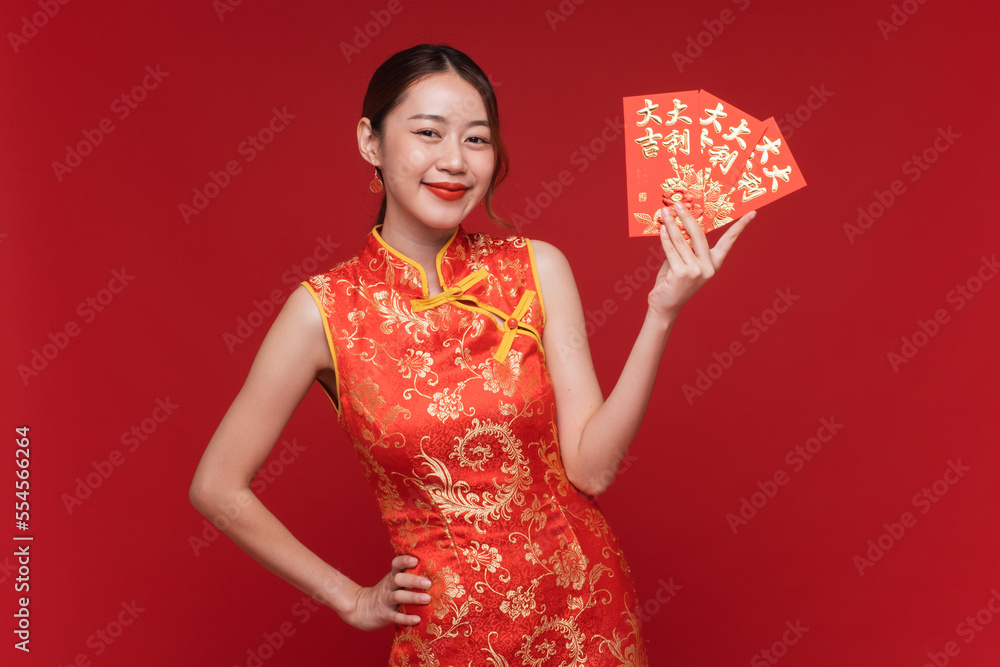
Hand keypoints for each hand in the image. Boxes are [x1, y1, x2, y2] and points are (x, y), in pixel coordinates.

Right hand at [338, 554, 431, 630]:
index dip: (405, 561)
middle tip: (428, 583)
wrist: (360, 609)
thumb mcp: (392, 582)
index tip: (416, 560)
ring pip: (398, 597)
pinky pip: (396, 616)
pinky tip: (417, 619)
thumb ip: (407, 576)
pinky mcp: (385, 615)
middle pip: (398, 579)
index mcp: (391, 576)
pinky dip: (406, 618)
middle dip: (413, 580)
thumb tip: (435, 572)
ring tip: (427, 599)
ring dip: (413, 597)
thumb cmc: (385, 594)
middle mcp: (388, 587)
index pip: (396, 564)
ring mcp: (386, 601)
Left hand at [647, 202, 754, 322]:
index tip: (752, 214)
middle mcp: (708, 267)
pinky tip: (663, 228)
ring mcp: (696, 271)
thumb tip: (675, 225)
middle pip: (699, 235)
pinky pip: (672, 250)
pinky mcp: (682, 273)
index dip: (740, 227)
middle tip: (680, 204)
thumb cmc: (673, 283)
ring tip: (665, 213)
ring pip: (682, 241)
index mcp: (714, 264)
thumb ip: (684, 248)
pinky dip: (665, 238)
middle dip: (688, 217)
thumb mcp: (683, 262)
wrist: (665, 306)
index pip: (729, 242)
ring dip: (671, 224)